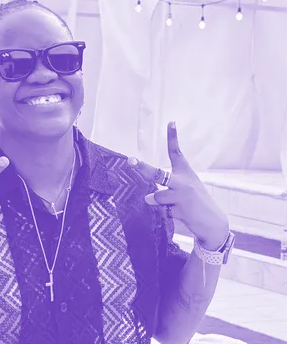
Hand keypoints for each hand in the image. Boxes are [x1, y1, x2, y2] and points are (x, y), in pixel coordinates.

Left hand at [128, 122, 228, 249]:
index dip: (173, 137)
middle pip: (158, 174)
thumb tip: (147, 198)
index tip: (170, 122)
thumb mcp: (184, 189)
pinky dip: (167, 214)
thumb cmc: (195, 202)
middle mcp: (183, 181)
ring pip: (157, 197)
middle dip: (143, 168)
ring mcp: (182, 195)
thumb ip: (164, 190)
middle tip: (131, 160)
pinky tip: (180, 214)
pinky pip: (163, 211)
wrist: (212, 221)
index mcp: (185, 172)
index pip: (176, 152)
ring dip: (158, 202)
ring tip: (173, 205)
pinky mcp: (181, 209)